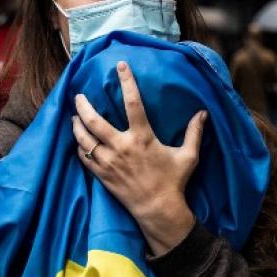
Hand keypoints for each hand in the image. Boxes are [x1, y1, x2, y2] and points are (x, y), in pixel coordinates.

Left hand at [71, 60, 204, 254]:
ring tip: (74, 116)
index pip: (132, 103)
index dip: (127, 81)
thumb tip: (203, 113)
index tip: (120, 66)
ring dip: (76, 126)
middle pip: (94, 121)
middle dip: (83, 106)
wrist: (158, 210)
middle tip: (79, 96)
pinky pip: (84, 157)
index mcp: (143, 138)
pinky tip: (79, 141)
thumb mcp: (188, 156)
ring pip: (84, 139)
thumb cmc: (174, 182)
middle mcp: (122, 147)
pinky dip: (80, 147)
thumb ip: (194, 133)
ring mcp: (109, 162)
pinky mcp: (102, 175)